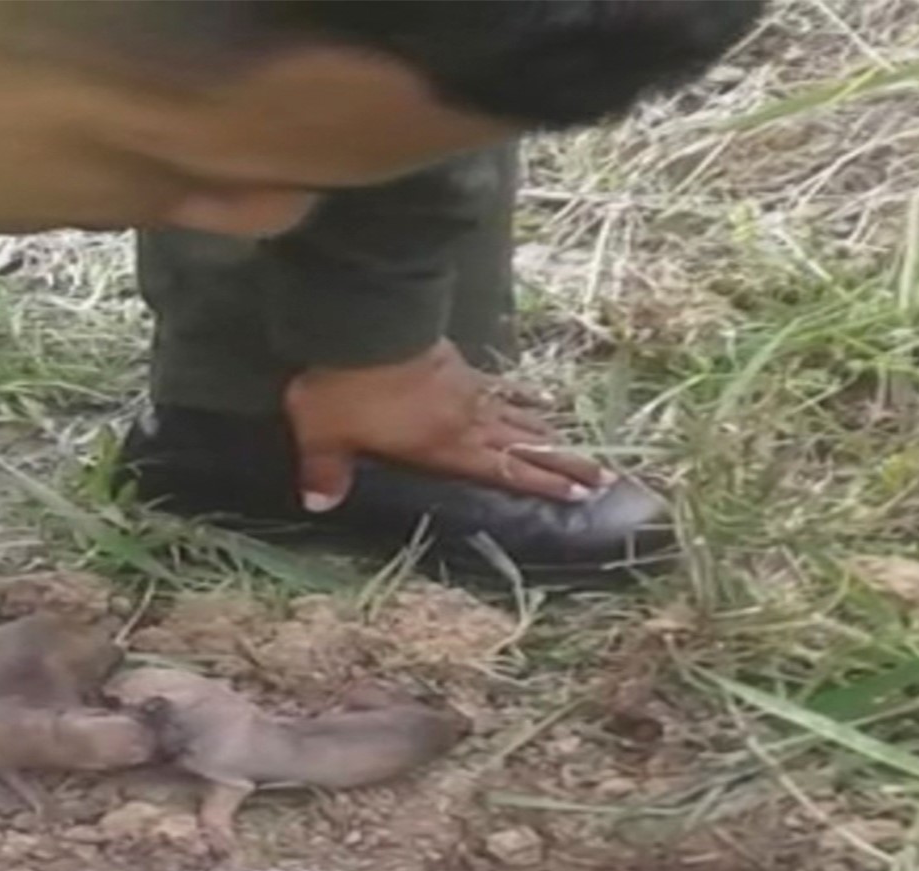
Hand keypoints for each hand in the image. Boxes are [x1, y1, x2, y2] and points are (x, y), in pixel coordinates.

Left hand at [284, 339, 611, 511]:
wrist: (360, 320)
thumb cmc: (345, 386)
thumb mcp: (324, 433)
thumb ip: (326, 469)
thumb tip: (319, 503)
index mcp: (442, 446)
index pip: (501, 471)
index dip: (539, 484)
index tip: (579, 493)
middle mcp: (465, 420)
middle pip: (522, 445)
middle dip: (560, 462)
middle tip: (599, 476)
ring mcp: (464, 388)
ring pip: (515, 415)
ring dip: (544, 432)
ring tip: (573, 445)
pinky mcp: (456, 362)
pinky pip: (496, 385)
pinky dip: (518, 395)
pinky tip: (536, 397)